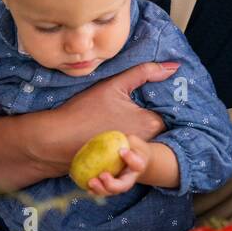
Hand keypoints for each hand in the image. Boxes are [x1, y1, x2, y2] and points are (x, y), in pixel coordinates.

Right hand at [46, 62, 176, 169]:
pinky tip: (113, 130)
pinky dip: (129, 142)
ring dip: (140, 128)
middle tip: (133, 104)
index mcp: (151, 123)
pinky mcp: (122, 164)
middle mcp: (148, 142)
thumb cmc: (85, 110)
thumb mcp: (115, 85)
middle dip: (152, 114)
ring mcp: (135, 155)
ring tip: (121, 116)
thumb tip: (175, 66)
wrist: (57, 139)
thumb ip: (145, 73)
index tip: (150, 92)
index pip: (168, 110)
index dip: (161, 100)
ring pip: (146, 137)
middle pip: (158, 124)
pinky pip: (133, 150)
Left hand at [83, 133, 153, 196]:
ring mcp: (119, 185)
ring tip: (91, 182)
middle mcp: (129, 179)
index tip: (122, 150)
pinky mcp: (109, 187)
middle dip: (111, 184)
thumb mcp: (133, 141)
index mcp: (138, 166)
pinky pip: (101, 191)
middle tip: (102, 175)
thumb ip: (125, 140)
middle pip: (123, 186)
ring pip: (110, 192)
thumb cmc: (133, 148)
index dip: (130, 159)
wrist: (135, 160)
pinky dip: (94, 190)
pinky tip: (86, 186)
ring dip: (100, 189)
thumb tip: (108, 141)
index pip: (137, 164)